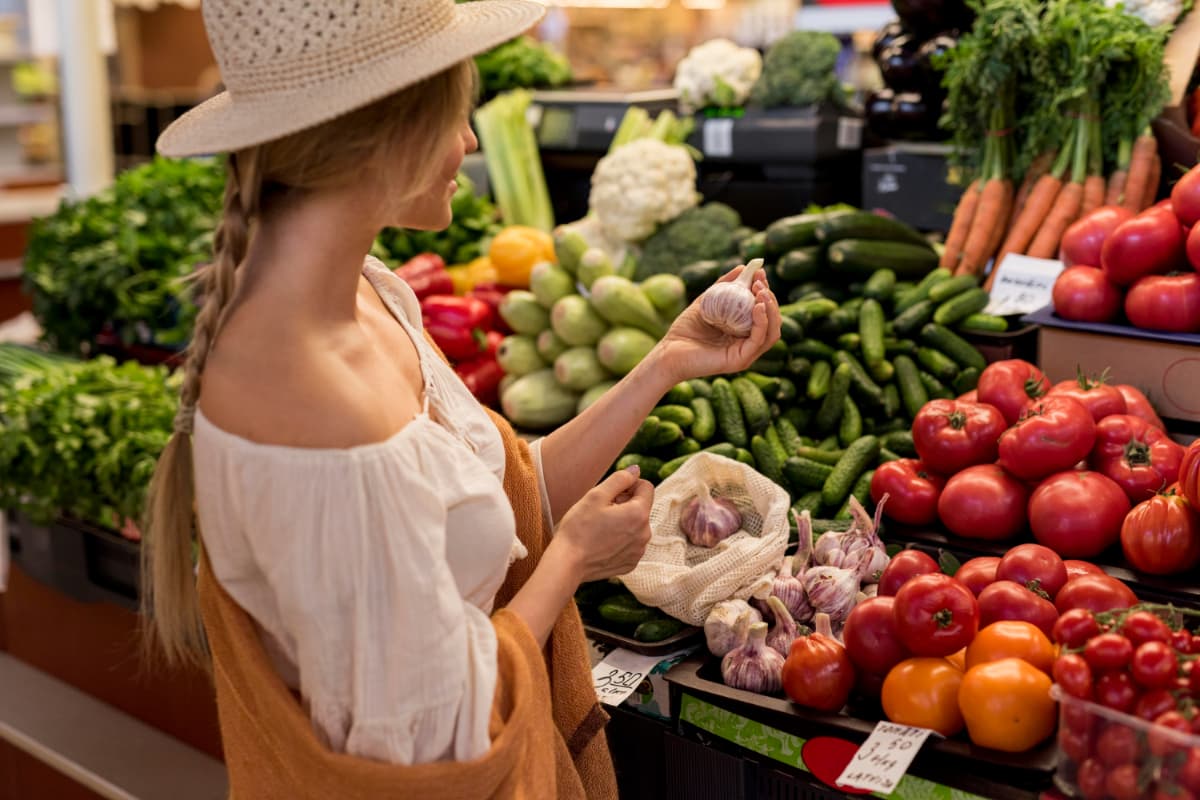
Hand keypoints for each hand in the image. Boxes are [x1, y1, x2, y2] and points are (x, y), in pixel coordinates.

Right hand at [555, 466, 653, 583]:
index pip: (646, 487)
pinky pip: (631, 544)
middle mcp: (645, 534)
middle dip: (625, 505)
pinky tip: (602, 543)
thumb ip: (620, 479)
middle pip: (641, 507)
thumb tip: (636, 470)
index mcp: (639, 514)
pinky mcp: (631, 564)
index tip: (611, 495)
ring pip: (636, 526)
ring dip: (623, 522)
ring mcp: (639, 551)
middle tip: (601, 512)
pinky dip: (620, 540)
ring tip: (600, 528)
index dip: (628, 486)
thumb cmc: (579, 527)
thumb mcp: (596, 495)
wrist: (567, 563)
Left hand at [654, 264, 781, 383]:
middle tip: (760, 281)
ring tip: (761, 292)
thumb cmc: (685, 330)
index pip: (764, 313)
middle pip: (772, 322)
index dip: (765, 292)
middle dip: (770, 299)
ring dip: (771, 310)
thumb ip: (724, 286)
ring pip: (771, 333)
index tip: (759, 272)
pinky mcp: (739, 360)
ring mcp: (745, 354)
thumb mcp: (707, 301)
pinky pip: (758, 340)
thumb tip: (742, 267)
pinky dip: (762, 322)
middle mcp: (747, 345)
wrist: (667, 352)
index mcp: (743, 333)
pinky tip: (757, 306)